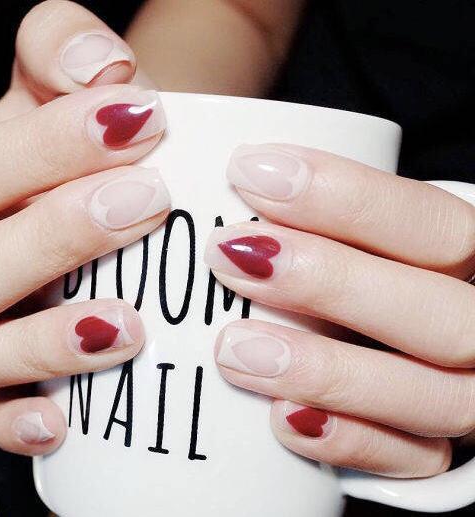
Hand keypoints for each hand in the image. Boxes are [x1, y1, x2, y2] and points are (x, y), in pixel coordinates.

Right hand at [0, 0, 168, 455]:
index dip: (43, 150)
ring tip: (129, 321)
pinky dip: (18, 420)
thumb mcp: (92, 81)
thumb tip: (98, 66)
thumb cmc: (116, 140)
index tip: (143, 121)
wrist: (146, 177)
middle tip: (146, 202)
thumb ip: (72, 47)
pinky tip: (65, 417)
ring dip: (40, 341)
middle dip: (51, 238)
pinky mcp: (7, 381)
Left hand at [206, 144, 474, 476]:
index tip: (249, 172)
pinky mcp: (436, 455)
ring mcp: (464, 397)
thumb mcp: (365, 242)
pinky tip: (282, 421)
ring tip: (232, 349)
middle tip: (228, 254)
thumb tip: (233, 176)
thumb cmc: (374, 282)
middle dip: (331, 280)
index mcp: (466, 263)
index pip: (431, 224)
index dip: (348, 197)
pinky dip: (350, 442)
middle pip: (436, 310)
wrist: (414, 363)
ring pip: (430, 395)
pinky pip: (412, 462)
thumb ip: (327, 222)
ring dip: (326, 370)